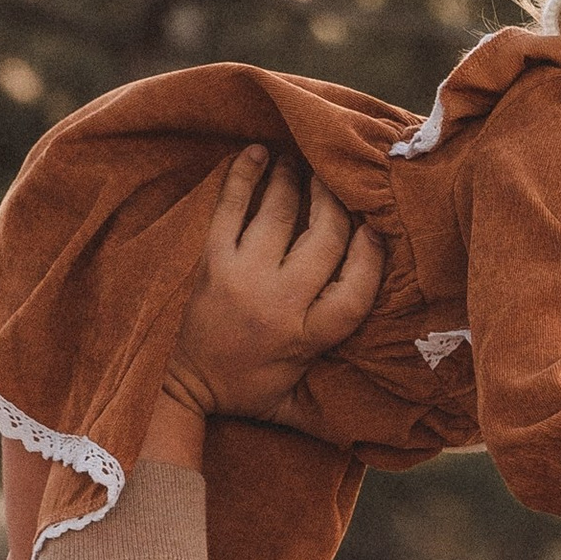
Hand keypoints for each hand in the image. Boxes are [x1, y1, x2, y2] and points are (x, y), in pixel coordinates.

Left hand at [163, 147, 383, 424]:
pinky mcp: (209, 259)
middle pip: (324, 240)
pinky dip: (246, 175)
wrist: (172, 386)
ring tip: (301, 161)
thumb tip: (388, 407)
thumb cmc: (239, 392)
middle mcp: (276, 304)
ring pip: (280, 214)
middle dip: (336, 202)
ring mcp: (241, 277)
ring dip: (295, 180)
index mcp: (303, 339)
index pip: (354, 292)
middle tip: (339, 177)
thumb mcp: (291, 405)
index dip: (372, 255)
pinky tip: (257, 152)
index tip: (377, 229)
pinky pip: (231, 207)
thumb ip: (335, 401)